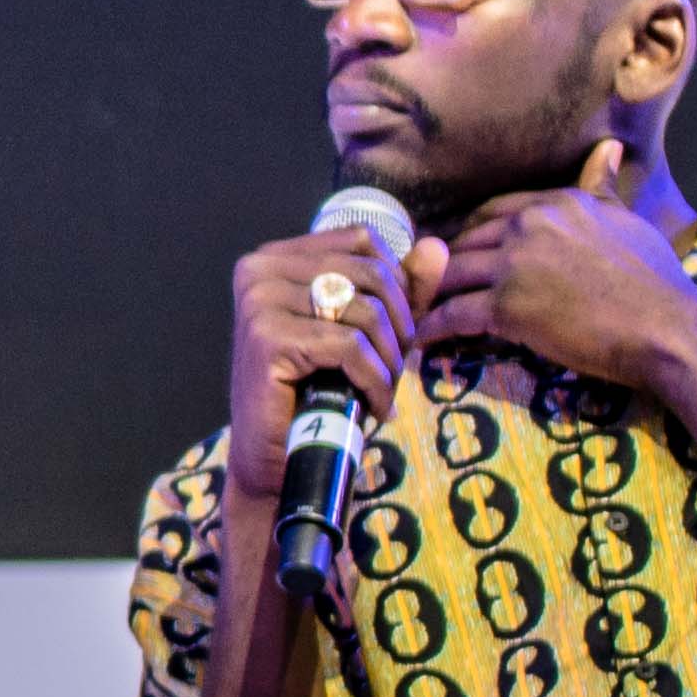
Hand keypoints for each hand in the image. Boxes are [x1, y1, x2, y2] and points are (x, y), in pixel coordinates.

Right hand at [227, 209, 444, 475]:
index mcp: (277, 257)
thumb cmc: (318, 391)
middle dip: (399, 325)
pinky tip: (375, 408)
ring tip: (384, 389)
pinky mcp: (267, 338)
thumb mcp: (365, 332)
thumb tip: (437, 246)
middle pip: (369, 273)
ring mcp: (259, 302)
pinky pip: (350, 346)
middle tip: (395, 368)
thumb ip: (399, 288)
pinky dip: (376, 381)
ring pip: (365, 311)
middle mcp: (260, 269)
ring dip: (390, 359)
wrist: (276, 456)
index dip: (396, 282)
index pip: (361, 239)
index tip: (395, 330)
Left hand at [420, 140, 696, 397]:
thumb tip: (609, 151)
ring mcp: (515, 265)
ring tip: (413, 308)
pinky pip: (454, 313)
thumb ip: (604, 189)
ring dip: (429, 292)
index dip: (472, 233)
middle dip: (444, 262)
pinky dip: (434, 326)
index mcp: (558, 203)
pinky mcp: (507, 307)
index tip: (461, 250)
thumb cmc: (656, 281)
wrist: (667, 328)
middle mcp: (531, 225)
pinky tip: (422, 337)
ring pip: (451, 273)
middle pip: (465, 241)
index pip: (494, 211)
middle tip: (427, 282)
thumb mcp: (628, 222)